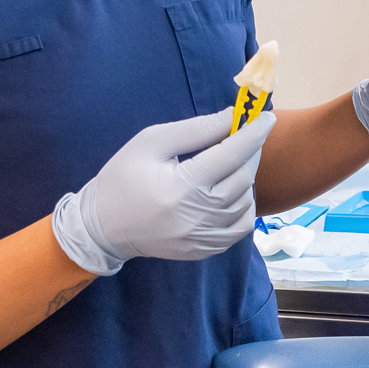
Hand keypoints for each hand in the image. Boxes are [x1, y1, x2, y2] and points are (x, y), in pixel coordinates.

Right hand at [51, 108, 275, 274]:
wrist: (102, 227)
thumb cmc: (122, 178)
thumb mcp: (151, 142)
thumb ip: (194, 129)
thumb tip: (232, 116)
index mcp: (181, 187)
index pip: (230, 155)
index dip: (252, 133)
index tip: (266, 117)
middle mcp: (197, 216)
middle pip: (243, 178)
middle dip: (251, 152)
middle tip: (246, 135)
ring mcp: (203, 238)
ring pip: (246, 203)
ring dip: (246, 178)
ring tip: (230, 163)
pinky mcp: (204, 250)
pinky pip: (241, 227)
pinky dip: (244, 206)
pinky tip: (230, 192)